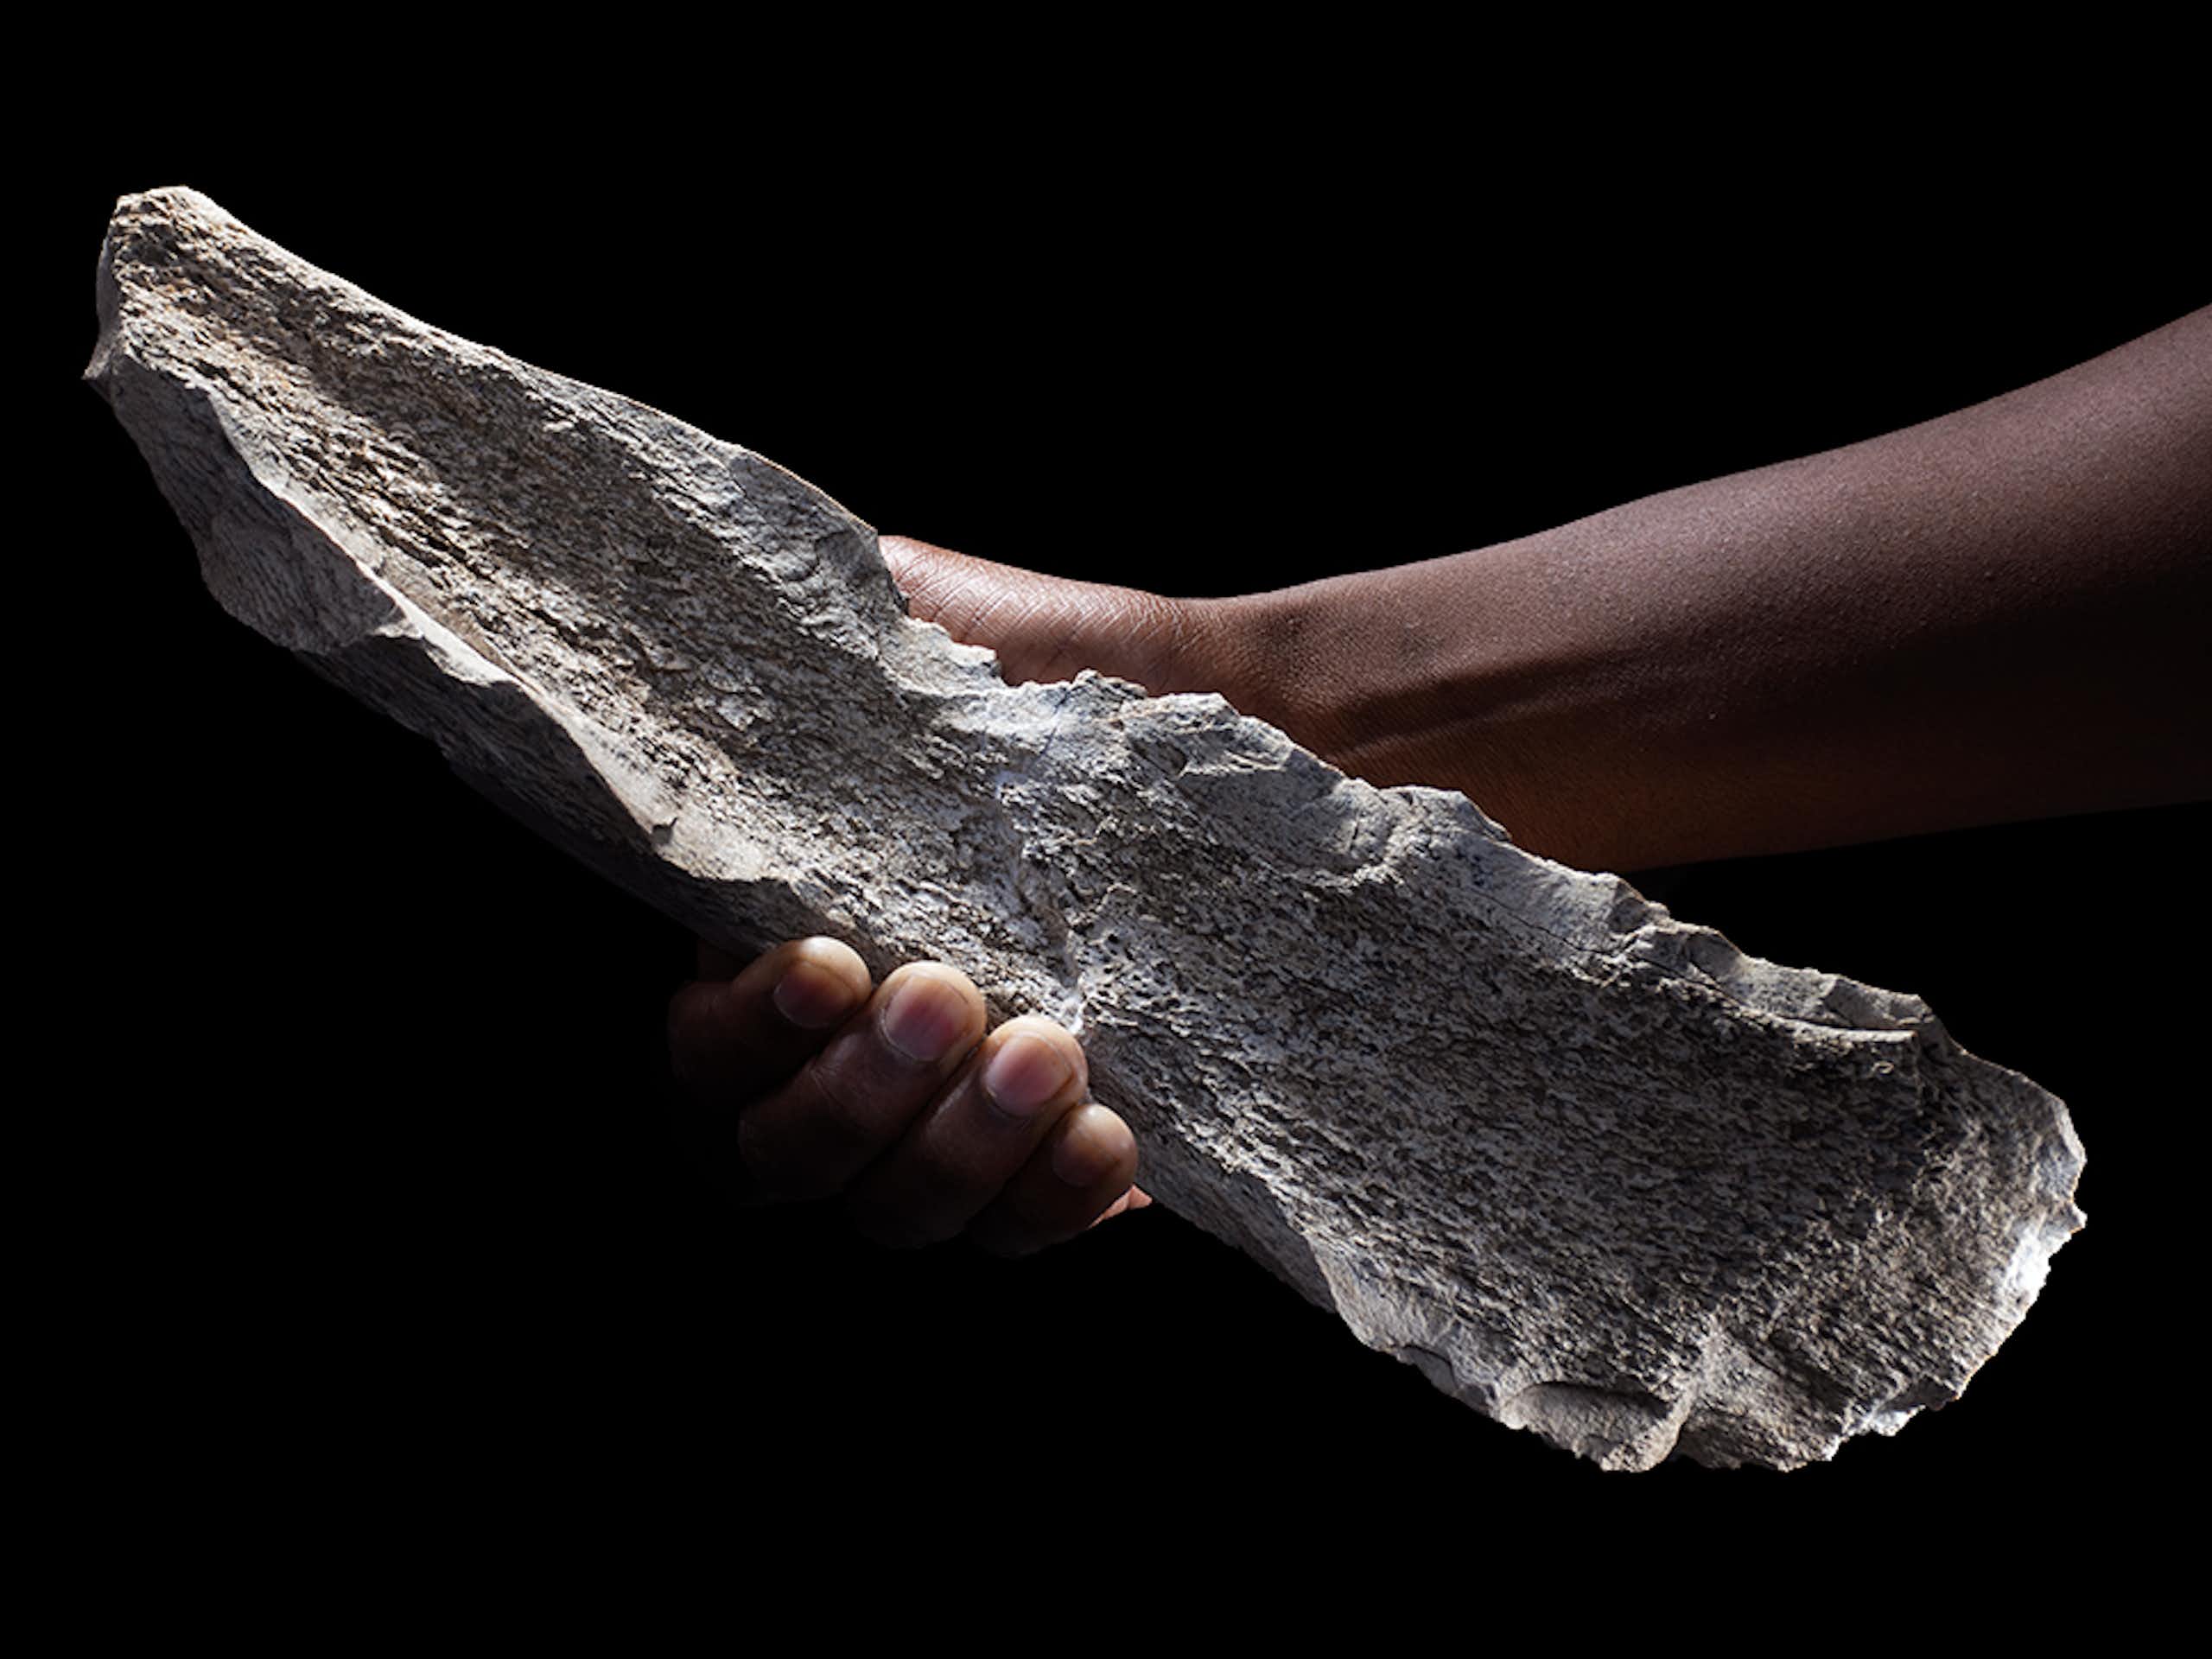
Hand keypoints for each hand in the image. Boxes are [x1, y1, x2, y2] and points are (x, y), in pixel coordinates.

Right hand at [669, 536, 1218, 1246]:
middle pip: (782, 1154)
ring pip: (900, 1210)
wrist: (1262, 743)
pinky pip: (1026, 1232)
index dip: (742, 1030)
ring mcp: (943, 1134)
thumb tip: (771, 603)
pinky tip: (1107, 1139)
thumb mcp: (955, 638)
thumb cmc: (1083, 693)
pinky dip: (1054, 1200)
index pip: (704, 1046)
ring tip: (1048, 1053)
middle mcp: (843, 1065)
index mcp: (776, 953)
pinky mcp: (1046, 1177)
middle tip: (944, 1001)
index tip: (825, 964)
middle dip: (854, 1093)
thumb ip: (855, 631)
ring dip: (961, 1149)